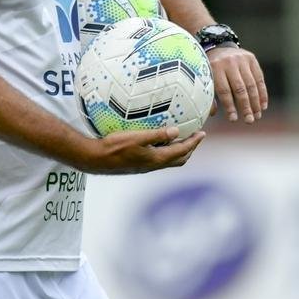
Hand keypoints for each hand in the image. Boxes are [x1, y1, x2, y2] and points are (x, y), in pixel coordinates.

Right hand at [79, 126, 205, 173]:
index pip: (182, 151)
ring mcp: (146, 167)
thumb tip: (176, 131)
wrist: (96, 159)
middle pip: (179, 159)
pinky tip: (158, 142)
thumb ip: (157, 135)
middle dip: (190, 148)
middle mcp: (154, 165)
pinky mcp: (138, 165)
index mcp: (156, 159)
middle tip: (195, 137)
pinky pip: (158, 158)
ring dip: (178, 151)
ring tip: (180, 139)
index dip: (193, 143)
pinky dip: (166, 151)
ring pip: (169, 160)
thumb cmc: (114, 147)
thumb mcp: (137, 137)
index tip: (202, 133)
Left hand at [206, 45, 267, 123]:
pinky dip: (262, 93)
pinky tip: (263, 106)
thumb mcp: (206, 78)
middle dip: (246, 107)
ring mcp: (242, 60)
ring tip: (257, 116)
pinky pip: (259, 79)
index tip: (233, 119)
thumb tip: (211, 114)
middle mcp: (229, 62)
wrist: (218, 46)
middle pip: (240, 89)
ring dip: (256, 103)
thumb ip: (209, 95)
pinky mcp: (252, 59)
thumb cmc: (210, 68)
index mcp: (215, 67)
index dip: (230, 106)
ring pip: (251, 85)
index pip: (224, 90)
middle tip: (249, 121)